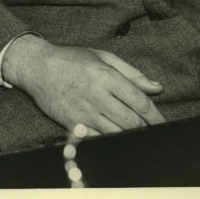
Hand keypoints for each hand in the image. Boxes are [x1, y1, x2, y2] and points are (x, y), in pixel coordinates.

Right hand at [2, 35, 165, 134]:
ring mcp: (84, 113)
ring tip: (137, 136)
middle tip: (152, 132)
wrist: (36, 67)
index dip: (156, 116)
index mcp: (106, 76)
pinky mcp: (73, 125)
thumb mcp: (102, 57)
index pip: (140, 102)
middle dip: (146, 129)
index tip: (162, 124)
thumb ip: (131, 73)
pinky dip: (111, 141)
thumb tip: (157, 88)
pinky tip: (116, 138)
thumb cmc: (71, 59)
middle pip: (132, 122)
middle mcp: (97, 96)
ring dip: (131, 136)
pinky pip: (99, 140)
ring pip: (118, 133)